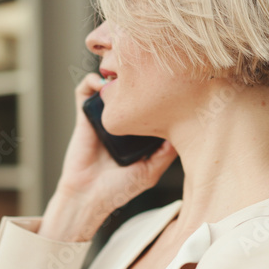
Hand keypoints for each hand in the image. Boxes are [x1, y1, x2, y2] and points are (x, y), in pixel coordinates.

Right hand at [38, 73, 176, 241]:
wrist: (90, 197)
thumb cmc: (119, 189)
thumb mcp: (151, 170)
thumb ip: (166, 153)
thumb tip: (185, 131)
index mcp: (136, 133)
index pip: (147, 107)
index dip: (155, 95)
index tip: (165, 84)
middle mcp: (120, 123)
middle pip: (128, 93)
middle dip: (135, 79)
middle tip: (145, 71)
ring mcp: (102, 119)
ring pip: (107, 87)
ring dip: (113, 76)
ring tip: (122, 74)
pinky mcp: (84, 118)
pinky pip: (83, 93)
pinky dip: (90, 82)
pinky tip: (100, 83)